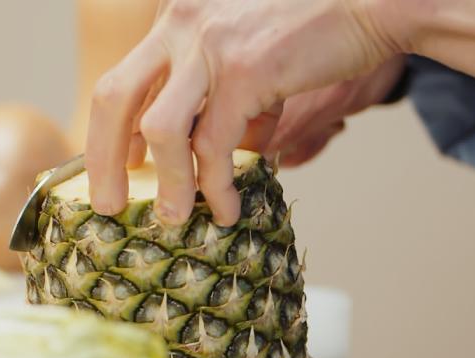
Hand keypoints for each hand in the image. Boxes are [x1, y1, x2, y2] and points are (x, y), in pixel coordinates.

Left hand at [85, 0, 400, 226]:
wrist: (370, 0)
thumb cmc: (316, 27)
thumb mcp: (248, 46)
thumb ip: (218, 85)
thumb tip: (212, 148)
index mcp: (177, 14)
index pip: (124, 77)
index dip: (111, 128)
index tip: (117, 165)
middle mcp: (181, 22)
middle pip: (113, 96)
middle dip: (104, 159)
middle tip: (108, 204)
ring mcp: (210, 45)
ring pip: (160, 130)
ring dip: (165, 183)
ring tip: (173, 218)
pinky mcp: (245, 71)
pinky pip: (214, 144)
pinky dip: (216, 185)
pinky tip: (225, 207)